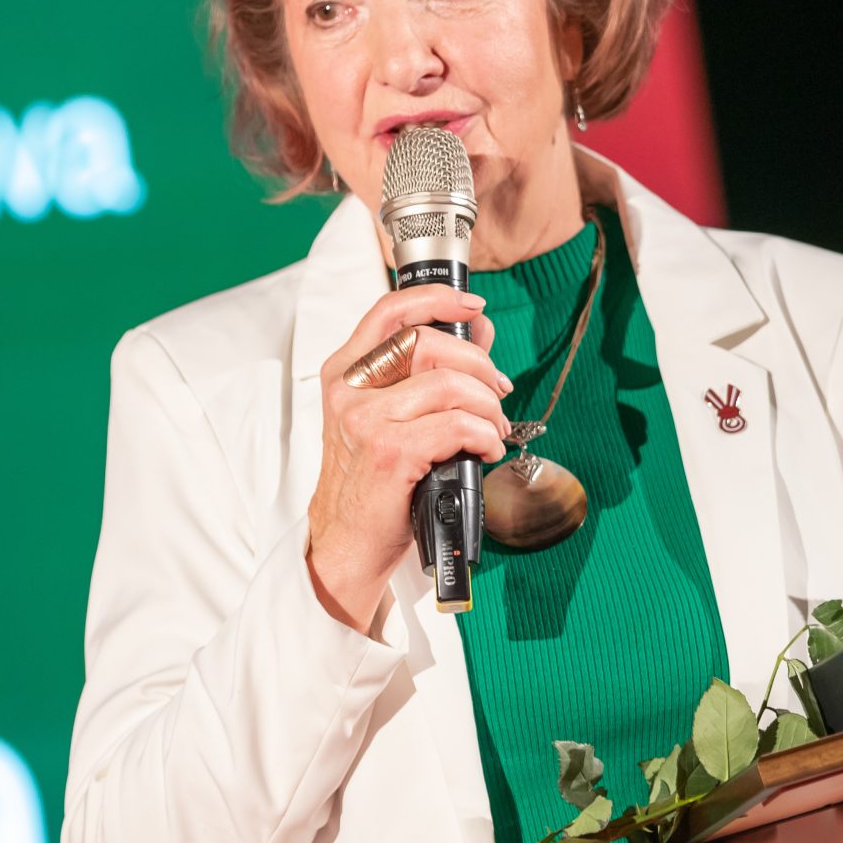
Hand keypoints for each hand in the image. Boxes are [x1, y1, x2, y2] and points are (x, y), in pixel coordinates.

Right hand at [306, 284, 511, 632]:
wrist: (346, 544)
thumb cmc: (372, 482)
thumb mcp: (390, 417)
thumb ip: (429, 371)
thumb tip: (480, 331)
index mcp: (345, 372)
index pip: (390, 310)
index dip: (437, 298)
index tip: (474, 306)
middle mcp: (349, 389)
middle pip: (429, 342)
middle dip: (480, 365)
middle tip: (498, 393)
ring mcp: (366, 420)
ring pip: (450, 385)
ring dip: (488, 407)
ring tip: (494, 429)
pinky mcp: (389, 452)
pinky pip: (456, 426)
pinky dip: (484, 436)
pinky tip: (486, 451)